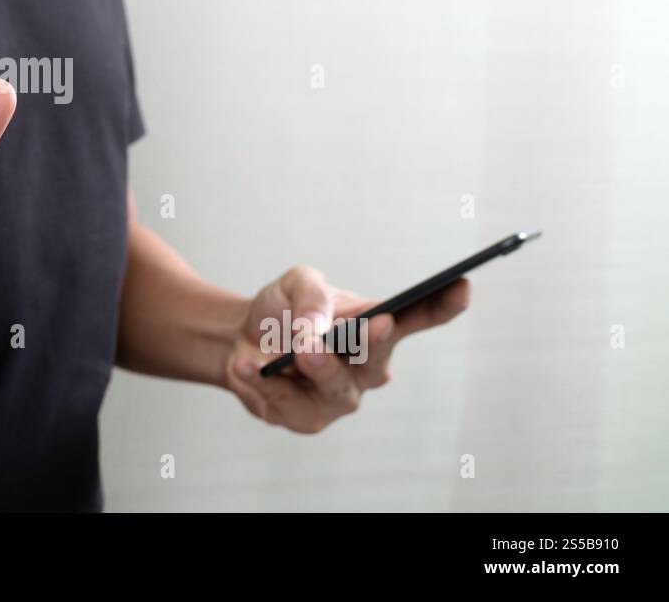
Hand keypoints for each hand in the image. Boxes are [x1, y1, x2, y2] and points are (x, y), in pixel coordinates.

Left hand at [225, 265, 470, 432]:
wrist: (240, 339)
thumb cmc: (282, 309)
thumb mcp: (294, 284)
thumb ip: (310, 297)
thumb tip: (316, 328)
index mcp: (376, 326)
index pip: (418, 317)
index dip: (443, 305)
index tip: (462, 285)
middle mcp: (367, 367)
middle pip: (378, 361)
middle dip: (374, 343)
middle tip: (375, 324)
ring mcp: (340, 397)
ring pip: (337, 390)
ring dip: (320, 369)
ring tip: (302, 350)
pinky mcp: (307, 419)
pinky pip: (288, 405)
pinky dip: (263, 384)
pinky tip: (245, 366)